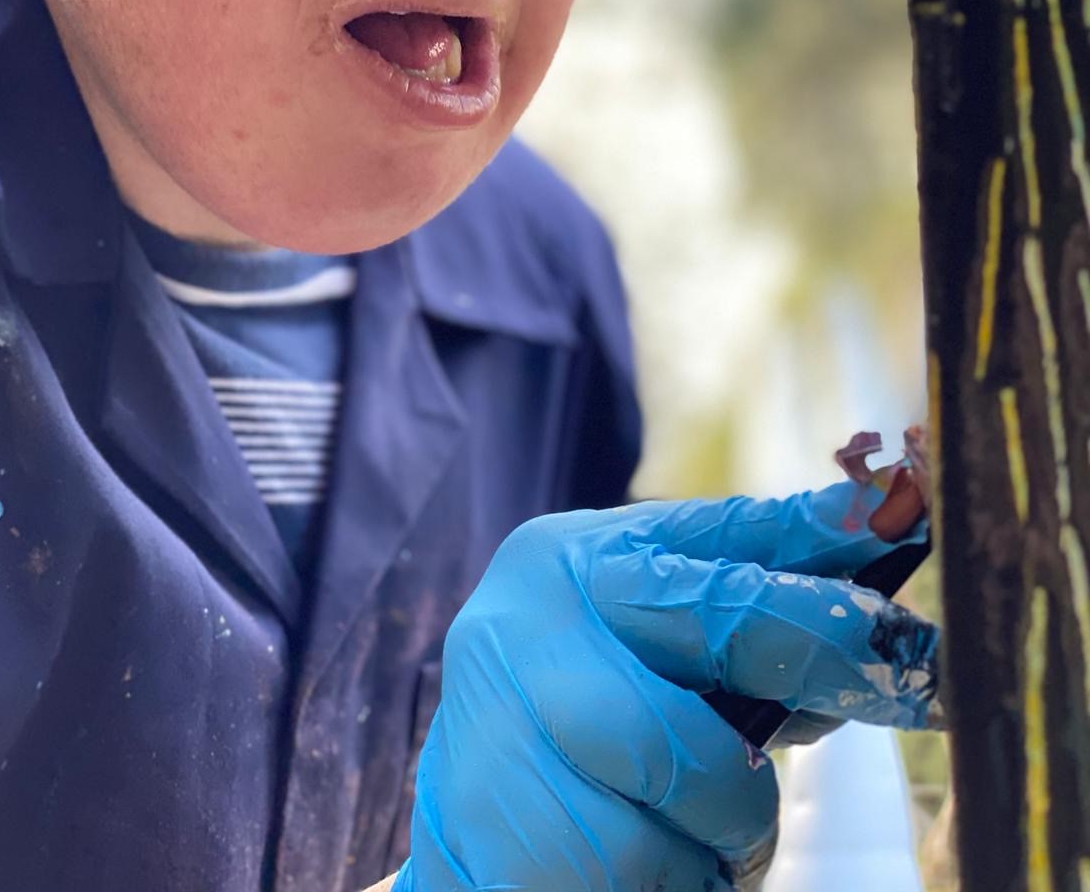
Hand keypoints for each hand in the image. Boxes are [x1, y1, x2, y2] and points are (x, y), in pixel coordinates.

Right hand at [394, 484, 937, 891]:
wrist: (468, 849)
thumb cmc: (577, 743)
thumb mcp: (645, 661)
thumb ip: (739, 639)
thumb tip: (877, 622)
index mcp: (569, 561)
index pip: (719, 535)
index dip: (824, 536)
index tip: (909, 524)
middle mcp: (530, 616)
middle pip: (725, 625)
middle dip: (824, 655)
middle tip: (913, 681)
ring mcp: (511, 715)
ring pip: (712, 778)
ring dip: (732, 828)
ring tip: (685, 833)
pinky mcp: (509, 826)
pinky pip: (662, 865)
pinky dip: (681, 881)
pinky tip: (636, 872)